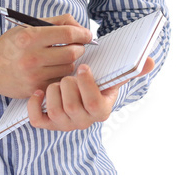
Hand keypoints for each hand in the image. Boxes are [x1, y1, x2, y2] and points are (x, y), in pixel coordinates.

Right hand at [0, 13, 94, 98]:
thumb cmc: (11, 44)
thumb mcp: (28, 26)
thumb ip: (55, 22)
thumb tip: (80, 27)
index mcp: (30, 37)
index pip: (67, 33)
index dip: (82, 33)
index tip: (87, 35)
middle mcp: (32, 57)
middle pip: (72, 52)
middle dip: (80, 47)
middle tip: (78, 45)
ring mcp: (34, 76)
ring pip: (68, 68)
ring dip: (72, 61)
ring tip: (63, 57)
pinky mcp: (36, 90)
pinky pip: (60, 81)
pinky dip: (62, 74)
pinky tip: (56, 69)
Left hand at [28, 57, 153, 131]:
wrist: (76, 94)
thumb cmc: (94, 83)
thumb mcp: (112, 77)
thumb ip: (131, 70)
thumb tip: (150, 62)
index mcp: (101, 110)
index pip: (95, 104)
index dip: (87, 85)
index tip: (83, 67)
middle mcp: (83, 121)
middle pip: (72, 106)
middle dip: (68, 84)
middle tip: (69, 74)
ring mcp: (64, 124)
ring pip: (55, 109)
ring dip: (54, 90)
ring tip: (58, 81)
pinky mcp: (47, 123)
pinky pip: (37, 119)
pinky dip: (35, 104)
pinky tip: (39, 91)